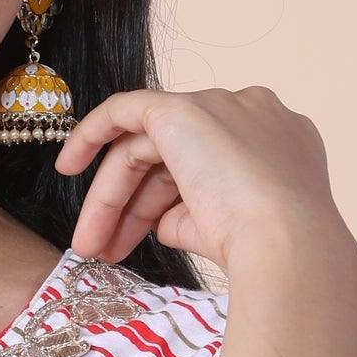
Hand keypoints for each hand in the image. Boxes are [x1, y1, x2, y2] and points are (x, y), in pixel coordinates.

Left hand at [57, 83, 356, 356]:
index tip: (142, 234)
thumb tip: (158, 223)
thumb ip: (192, 215)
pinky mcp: (183, 110)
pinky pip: (125, 109)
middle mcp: (251, 114)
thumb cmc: (268, 250)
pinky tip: (68, 166)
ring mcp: (219, 107)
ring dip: (111, 198)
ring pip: (145, 148)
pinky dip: (93, 133)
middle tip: (102, 249)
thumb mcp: (226, 231)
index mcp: (275, 142)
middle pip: (170, 156)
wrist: (287, 244)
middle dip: (131, 205)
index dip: (166, 199)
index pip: (205, 163)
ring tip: (91, 246)